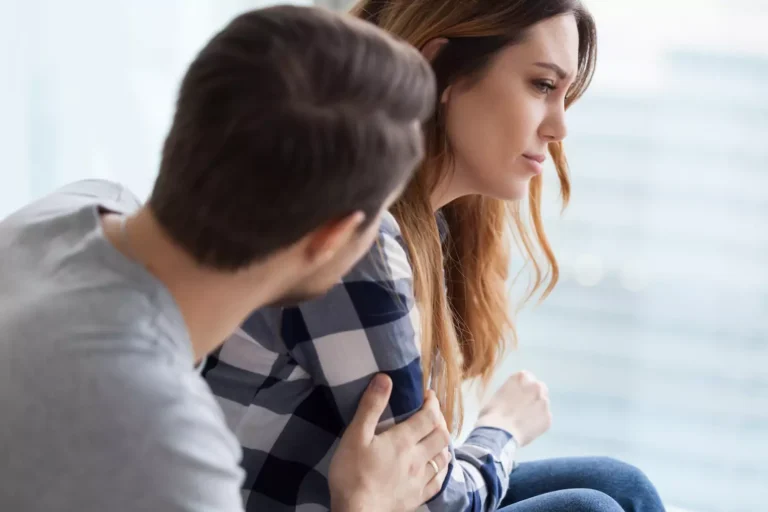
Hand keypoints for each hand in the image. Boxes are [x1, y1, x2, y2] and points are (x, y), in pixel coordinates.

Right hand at [329, 374, 450, 511]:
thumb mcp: (355, 436)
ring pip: (443, 458)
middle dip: (439, 421)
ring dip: (442, 444)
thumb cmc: (352, 474)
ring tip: (434, 438)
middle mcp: (417, 458)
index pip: (428, 416)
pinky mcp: (417, 498)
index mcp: (403, 440)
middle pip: (441, 436)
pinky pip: (438, 481)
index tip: (427, 395)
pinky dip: (440, 470)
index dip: (432, 403)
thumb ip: (371, 406)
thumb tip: (385, 378)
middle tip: (430, 415)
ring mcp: (419, 480)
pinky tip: (435, 468)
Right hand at [475, 370, 551, 446]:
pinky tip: (526, 429)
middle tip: (523, 408)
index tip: (517, 396)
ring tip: (523, 421)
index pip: (526, 377)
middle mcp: (536, 386)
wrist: (498, 433)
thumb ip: (510, 392)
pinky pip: (544, 419)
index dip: (521, 388)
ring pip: (542, 404)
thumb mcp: (497, 395)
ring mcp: (544, 402)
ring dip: (536, 410)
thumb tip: (513, 399)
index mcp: (521, 377)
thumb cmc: (491, 414)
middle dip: (533, 396)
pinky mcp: (548, 418)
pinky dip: (538, 423)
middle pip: (539, 388)